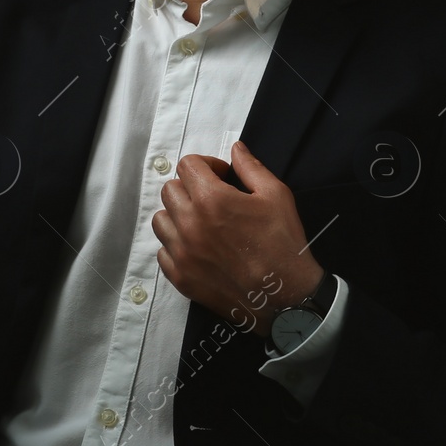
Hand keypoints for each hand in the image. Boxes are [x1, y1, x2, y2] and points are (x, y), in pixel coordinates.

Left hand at [152, 140, 324, 338]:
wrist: (285, 297)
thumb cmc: (283, 243)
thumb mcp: (276, 195)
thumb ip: (250, 167)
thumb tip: (235, 148)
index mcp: (211, 199)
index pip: (187, 165)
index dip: (207, 165)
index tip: (222, 177)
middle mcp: (189, 224)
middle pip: (170, 190)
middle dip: (191, 188)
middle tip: (213, 199)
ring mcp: (182, 253)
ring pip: (161, 220)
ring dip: (178, 216)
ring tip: (202, 223)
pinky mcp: (180, 278)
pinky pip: (163, 252)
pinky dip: (176, 246)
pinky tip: (198, 248)